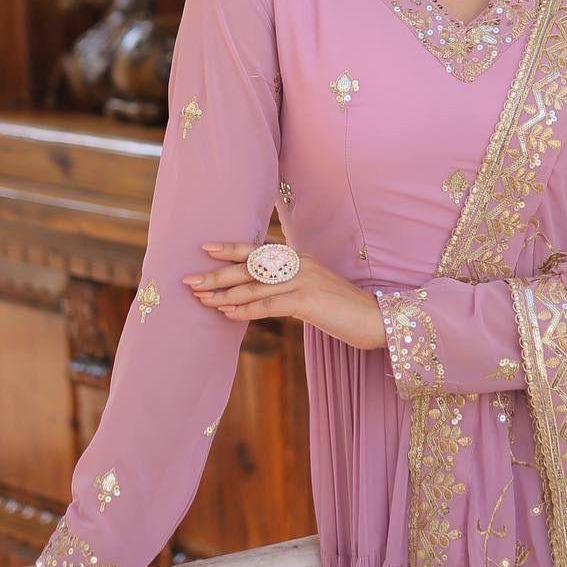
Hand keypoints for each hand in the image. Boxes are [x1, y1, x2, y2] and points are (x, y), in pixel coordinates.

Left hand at [181, 242, 386, 349]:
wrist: (377, 319)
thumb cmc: (345, 309)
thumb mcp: (315, 291)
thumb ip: (290, 288)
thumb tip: (262, 295)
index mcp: (299, 258)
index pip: (258, 251)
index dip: (231, 248)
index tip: (205, 248)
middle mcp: (299, 263)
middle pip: (250, 266)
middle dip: (217, 273)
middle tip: (189, 279)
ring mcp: (303, 279)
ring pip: (255, 285)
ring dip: (224, 293)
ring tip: (200, 298)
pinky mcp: (307, 299)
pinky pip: (268, 304)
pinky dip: (245, 309)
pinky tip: (226, 313)